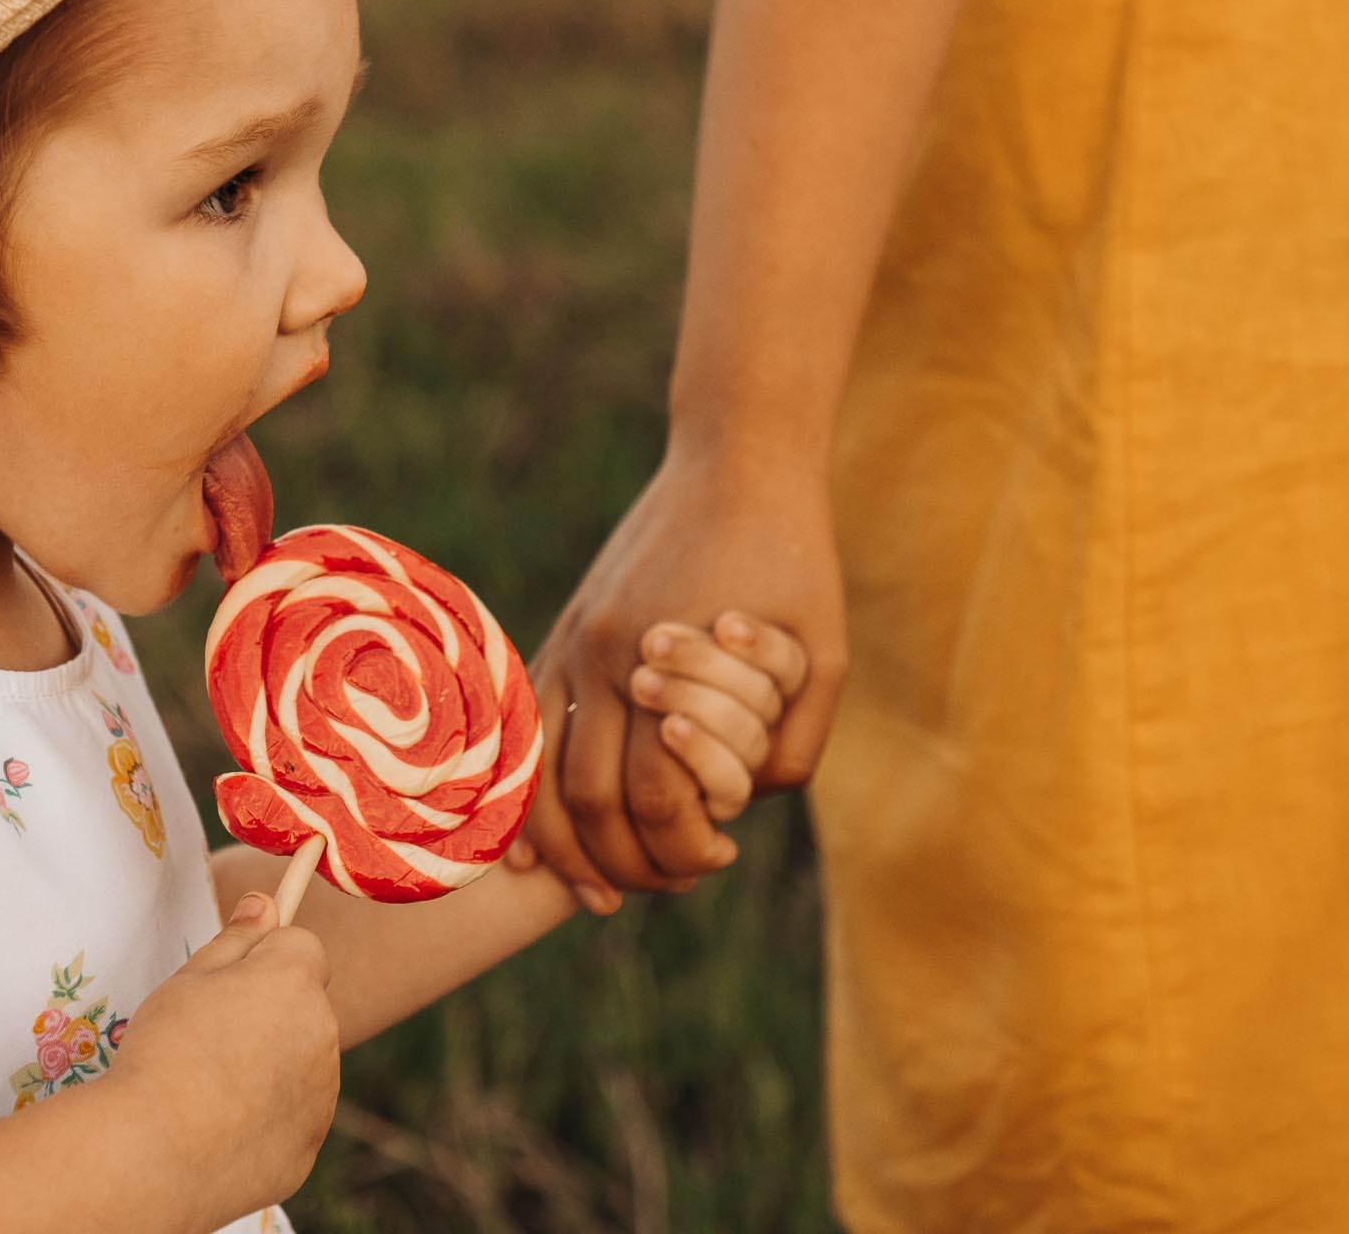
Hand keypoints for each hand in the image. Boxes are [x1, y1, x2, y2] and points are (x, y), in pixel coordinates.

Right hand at [113, 892, 340, 1218]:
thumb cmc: (163, 1052)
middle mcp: (323, 1035)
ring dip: (271, 1066)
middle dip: (268, 1013)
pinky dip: (267, 1119)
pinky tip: (218, 1130)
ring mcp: (321, 1096)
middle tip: (207, 1038)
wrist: (152, 1154)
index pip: (302, 947)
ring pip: (302, 1064)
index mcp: (295, 982)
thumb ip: (235, 939)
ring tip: (207, 1089)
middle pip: (304, 1007)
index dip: (264, 958)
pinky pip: (293, 1118)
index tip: (226, 981)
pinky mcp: (308, 1148)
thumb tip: (265, 903)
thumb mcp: (188, 979)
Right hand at [518, 444, 847, 909]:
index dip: (684, 846)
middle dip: (625, 864)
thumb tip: (745, 807)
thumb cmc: (791, 558)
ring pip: (537, 776)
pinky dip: (525, 795)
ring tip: (601, 886)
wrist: (735, 461)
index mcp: (666, 660)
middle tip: (670, 881)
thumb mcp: (825, 653)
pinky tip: (538, 843)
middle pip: (588, 800)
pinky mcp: (561, 635)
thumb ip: (796, 742)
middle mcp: (601, 656)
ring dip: (563, 847)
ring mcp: (570, 644)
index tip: (719, 856)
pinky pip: (523, 733)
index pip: (657, 793)